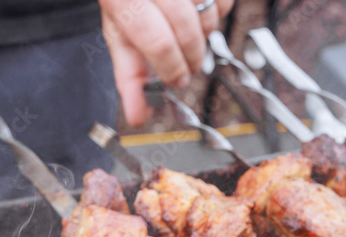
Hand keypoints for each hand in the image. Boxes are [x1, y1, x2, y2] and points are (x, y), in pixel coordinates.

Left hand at [100, 0, 233, 125]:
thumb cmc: (129, 2)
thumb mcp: (120, 34)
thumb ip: (130, 73)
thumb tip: (138, 116)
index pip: (157, 42)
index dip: (172, 68)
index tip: (176, 80)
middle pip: (185, 29)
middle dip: (190, 56)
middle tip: (186, 64)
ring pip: (208, 13)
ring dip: (204, 33)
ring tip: (190, 34)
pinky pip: (225, 1)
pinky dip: (217, 12)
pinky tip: (200, 12)